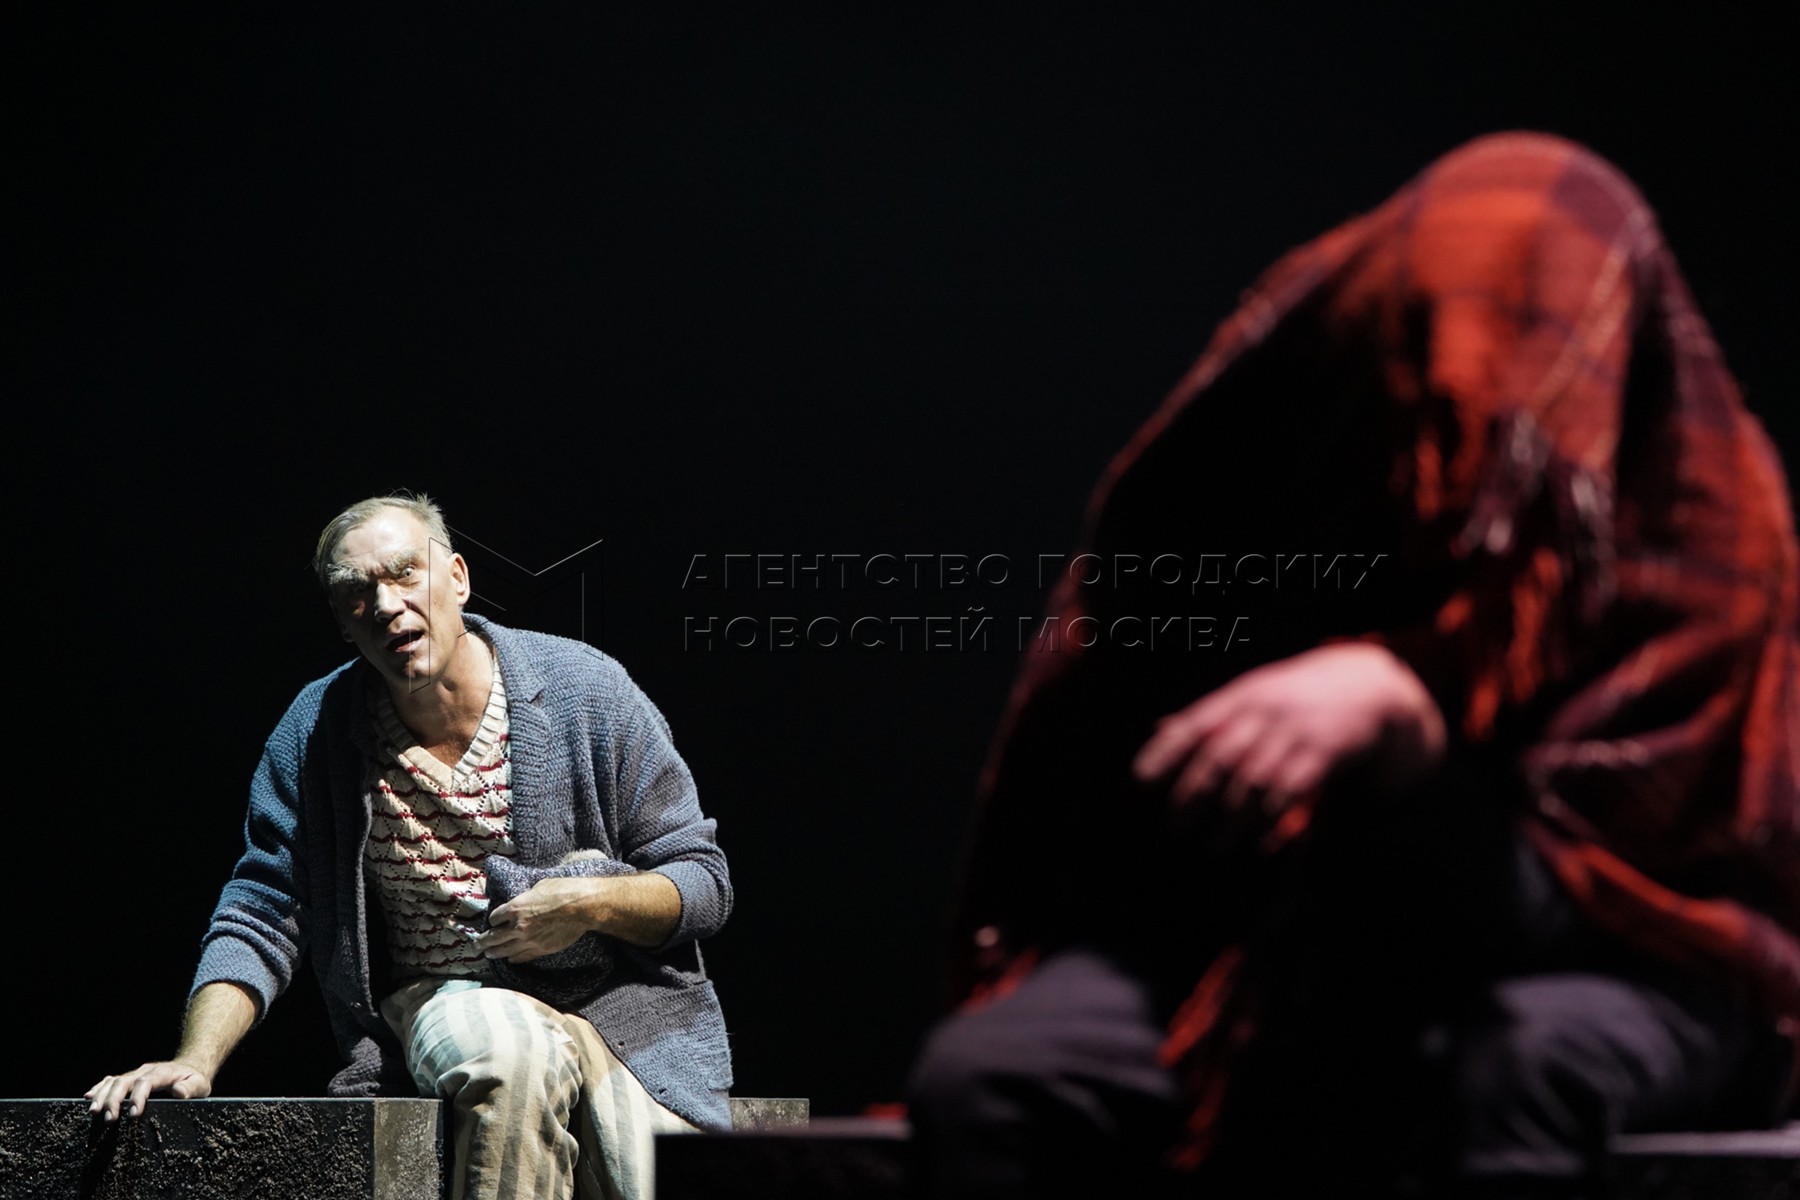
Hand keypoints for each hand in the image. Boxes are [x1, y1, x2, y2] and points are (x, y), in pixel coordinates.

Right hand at [85, 1060, 212, 1121]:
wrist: (190, 1068)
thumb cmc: (195, 1080)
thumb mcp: (200, 1084)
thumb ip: (191, 1088)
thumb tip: (178, 1091)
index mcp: (163, 1073)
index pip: (146, 1082)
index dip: (138, 1097)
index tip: (133, 1114)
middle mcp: (145, 1071)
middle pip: (124, 1081)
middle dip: (114, 1099)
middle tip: (108, 1119)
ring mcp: (135, 1074)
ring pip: (114, 1081)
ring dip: (102, 1095)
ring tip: (93, 1112)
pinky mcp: (129, 1080)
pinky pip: (110, 1081)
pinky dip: (99, 1088)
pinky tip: (88, 1098)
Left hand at [482, 877, 600, 962]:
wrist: (583, 907)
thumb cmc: (564, 891)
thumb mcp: (539, 887)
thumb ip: (527, 897)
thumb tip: (525, 900)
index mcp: (515, 907)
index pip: (495, 918)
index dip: (493, 919)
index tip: (494, 921)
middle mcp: (518, 926)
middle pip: (493, 937)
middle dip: (483, 942)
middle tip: (476, 945)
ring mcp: (529, 940)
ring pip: (504, 951)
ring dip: (494, 953)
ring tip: (488, 955)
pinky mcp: (540, 950)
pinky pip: (521, 957)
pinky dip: (513, 958)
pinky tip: (510, 959)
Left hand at [1132, 642, 1445, 821]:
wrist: (1369, 688)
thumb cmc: (1297, 697)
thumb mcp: (1253, 696)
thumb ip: (1210, 717)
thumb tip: (1157, 730)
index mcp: (1240, 696)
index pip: (1194, 724)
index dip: (1164, 753)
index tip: (1139, 782)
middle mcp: (1264, 710)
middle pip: (1221, 755)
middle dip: (1193, 794)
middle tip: (1173, 828)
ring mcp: (1296, 730)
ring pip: (1256, 779)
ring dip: (1233, 818)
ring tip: (1214, 848)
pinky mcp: (1327, 751)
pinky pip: (1295, 790)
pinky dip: (1276, 819)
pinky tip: (1262, 843)